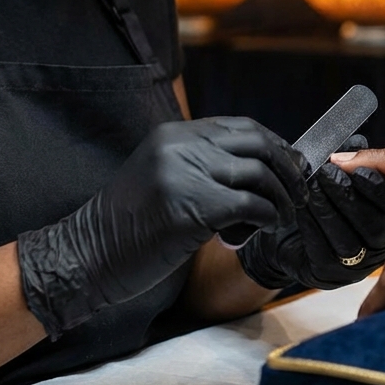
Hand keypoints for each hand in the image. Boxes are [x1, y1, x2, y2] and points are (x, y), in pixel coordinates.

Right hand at [18, 118, 306, 337]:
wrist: (85, 256)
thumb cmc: (128, 226)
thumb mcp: (163, 177)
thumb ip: (202, 165)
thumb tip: (261, 169)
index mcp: (175, 134)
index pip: (243, 127)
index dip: (276, 145)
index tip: (292, 167)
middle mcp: (180, 145)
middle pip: (258, 144)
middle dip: (288, 168)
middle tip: (298, 193)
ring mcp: (184, 173)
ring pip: (259, 174)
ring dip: (282, 198)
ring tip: (284, 217)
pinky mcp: (190, 207)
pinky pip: (249, 205)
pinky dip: (267, 217)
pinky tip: (262, 230)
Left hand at [239, 150, 384, 289]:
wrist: (286, 235)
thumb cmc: (320, 201)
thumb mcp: (338, 176)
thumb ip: (351, 160)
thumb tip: (357, 141)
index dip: (379, 188)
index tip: (360, 169)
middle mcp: (380, 245)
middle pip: (372, 224)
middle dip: (349, 196)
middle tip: (328, 172)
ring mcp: (356, 265)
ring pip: (349, 239)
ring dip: (329, 209)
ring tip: (312, 185)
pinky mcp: (329, 275)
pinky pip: (323, 251)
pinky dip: (312, 226)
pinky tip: (301, 206)